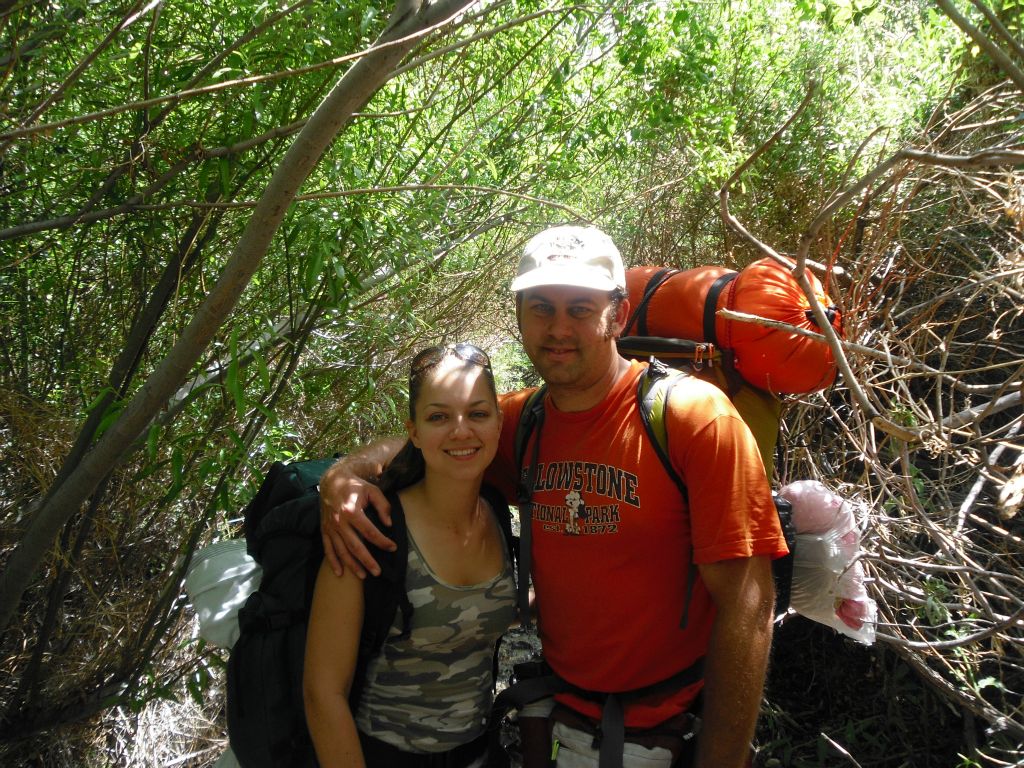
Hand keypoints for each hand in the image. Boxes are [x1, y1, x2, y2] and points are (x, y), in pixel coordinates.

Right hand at [319, 462, 395, 577]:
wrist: (332, 481)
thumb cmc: (355, 486)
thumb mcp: (372, 490)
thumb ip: (383, 506)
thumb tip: (388, 524)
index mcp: (351, 511)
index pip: (370, 531)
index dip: (382, 541)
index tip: (393, 547)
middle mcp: (339, 521)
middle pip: (355, 546)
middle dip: (368, 561)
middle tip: (378, 572)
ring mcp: (330, 528)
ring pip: (341, 551)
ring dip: (352, 565)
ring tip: (364, 576)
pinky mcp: (324, 530)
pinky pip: (328, 549)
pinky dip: (333, 562)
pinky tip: (340, 573)